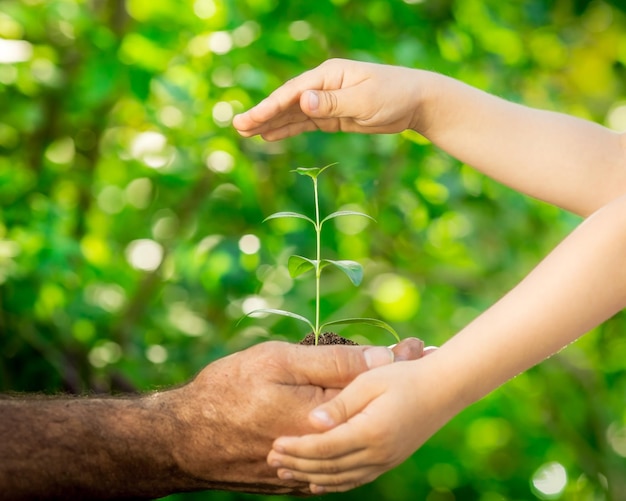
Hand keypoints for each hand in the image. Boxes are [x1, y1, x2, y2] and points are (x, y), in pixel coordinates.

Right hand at [165, 338, 424, 494]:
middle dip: (393, 381)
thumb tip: (380, 356)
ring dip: (377, 406)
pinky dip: (350, 429)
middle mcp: (325, 447)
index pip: (373, 386)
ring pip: (355, 433)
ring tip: (392, 378)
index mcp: (322, 416)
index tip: (418, 346)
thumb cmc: (226, 392)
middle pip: (370, 410)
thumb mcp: (276, 362)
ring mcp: (312, 467)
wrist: (183, 440)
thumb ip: (331, 362)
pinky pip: (335, 453)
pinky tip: (356, 411)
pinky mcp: (296, 479)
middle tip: (413, 354)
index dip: (396, 363)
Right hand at [233, 58, 424, 140]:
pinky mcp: (334, 116)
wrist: (417, 102)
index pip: (293, 93)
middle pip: (287, 102)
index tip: (250, 120)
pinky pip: (307, 123)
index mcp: (328, 75)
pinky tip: (272, 135)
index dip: (269, 107)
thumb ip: (332, 102)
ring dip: (272, 123)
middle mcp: (324, 86)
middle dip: (263, 114)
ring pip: (294, 114)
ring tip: (248, 133)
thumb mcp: (364, 99)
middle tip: (238, 127)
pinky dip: (289, 129)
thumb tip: (302, 101)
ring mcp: (328, 101)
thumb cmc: (394, 95)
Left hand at [265, 350, 461, 493]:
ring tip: (287, 473)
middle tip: (273, 460)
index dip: (298, 448)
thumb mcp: (369, 381)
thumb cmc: (404, 376)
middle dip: (298, 464)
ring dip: (311, 476)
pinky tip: (318, 481)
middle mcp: (378, 453)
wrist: (444, 388)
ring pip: (341, 478)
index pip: (325, 447)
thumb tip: (312, 423)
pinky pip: (356, 479)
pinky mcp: (389, 460)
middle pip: (329, 467)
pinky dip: (333, 482)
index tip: (275, 444)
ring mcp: (385, 460)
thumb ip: (340, 404)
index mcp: (371, 432)